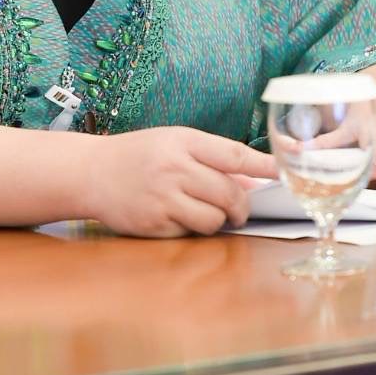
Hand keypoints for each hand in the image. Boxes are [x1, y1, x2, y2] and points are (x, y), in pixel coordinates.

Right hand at [82, 127, 277, 236]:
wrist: (90, 172)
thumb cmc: (139, 155)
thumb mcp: (174, 143)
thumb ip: (211, 159)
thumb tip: (254, 182)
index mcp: (183, 141)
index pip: (234, 155)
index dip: (264, 166)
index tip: (286, 172)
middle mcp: (174, 168)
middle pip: (230, 193)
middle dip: (241, 206)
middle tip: (239, 210)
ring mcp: (163, 197)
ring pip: (214, 219)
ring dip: (218, 221)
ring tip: (206, 213)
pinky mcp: (153, 224)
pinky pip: (191, 233)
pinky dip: (192, 229)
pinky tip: (178, 216)